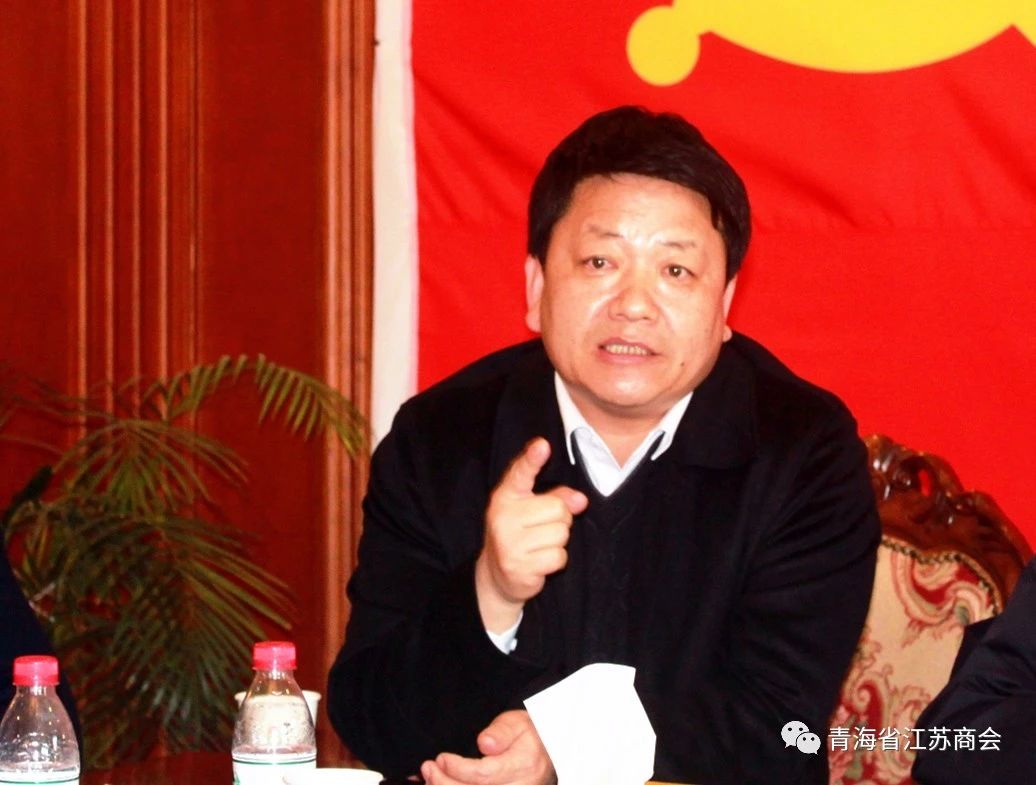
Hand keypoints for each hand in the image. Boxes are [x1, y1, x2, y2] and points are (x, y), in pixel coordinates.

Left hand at [421, 710, 554, 784]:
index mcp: (523, 765)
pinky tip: (442, 784)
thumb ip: (501, 732)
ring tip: (430, 777)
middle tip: (428, 768)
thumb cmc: (528, 735)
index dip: (457, 769)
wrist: (545, 752)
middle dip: (444, 783)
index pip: (483, 776)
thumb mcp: (517, 722)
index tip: (442, 758)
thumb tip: (485, 744)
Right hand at [475, 438, 587, 630]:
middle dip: (560, 519)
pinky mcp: (519, 567)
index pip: (520, 473)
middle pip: (557, 508)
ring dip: (558, 542)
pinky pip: (559, 556)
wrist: (497, 575)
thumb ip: (557, 498)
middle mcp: (503, 516)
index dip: (532, 459)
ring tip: (539, 545)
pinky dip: (555, 560)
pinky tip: (539, 561)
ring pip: (561, 534)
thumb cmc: (521, 533)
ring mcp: (509, 543)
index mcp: (506, 496)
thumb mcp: (533, 510)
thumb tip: (581, 500)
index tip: (542, 445)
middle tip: (542, 528)